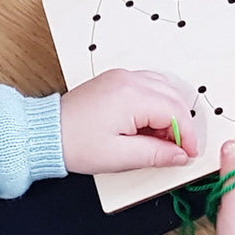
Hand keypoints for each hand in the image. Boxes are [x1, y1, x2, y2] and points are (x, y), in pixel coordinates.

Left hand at [60, 69, 198, 173]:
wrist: (46, 133)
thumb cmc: (75, 144)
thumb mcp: (120, 157)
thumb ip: (156, 154)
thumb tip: (180, 155)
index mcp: (132, 96)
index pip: (175, 112)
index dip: (187, 136)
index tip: (188, 154)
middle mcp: (129, 80)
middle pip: (173, 98)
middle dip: (180, 125)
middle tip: (175, 150)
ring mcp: (122, 77)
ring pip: (164, 89)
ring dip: (170, 113)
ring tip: (160, 139)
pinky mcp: (116, 80)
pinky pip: (149, 85)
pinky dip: (157, 103)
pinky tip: (148, 123)